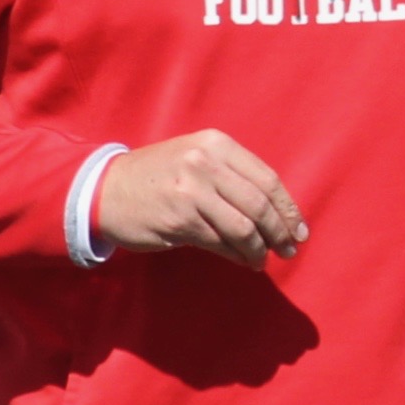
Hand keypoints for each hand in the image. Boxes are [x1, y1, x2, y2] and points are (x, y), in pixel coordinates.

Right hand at [94, 129, 306, 267]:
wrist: (105, 190)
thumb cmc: (159, 177)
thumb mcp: (196, 159)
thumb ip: (233, 177)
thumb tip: (278, 213)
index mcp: (216, 144)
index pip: (267, 179)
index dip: (288, 209)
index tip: (299, 230)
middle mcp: (205, 163)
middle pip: (260, 205)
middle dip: (280, 232)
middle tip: (288, 250)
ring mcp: (191, 191)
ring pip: (243, 228)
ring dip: (258, 249)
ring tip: (261, 260)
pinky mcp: (180, 219)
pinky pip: (220, 243)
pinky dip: (237, 255)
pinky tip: (241, 260)